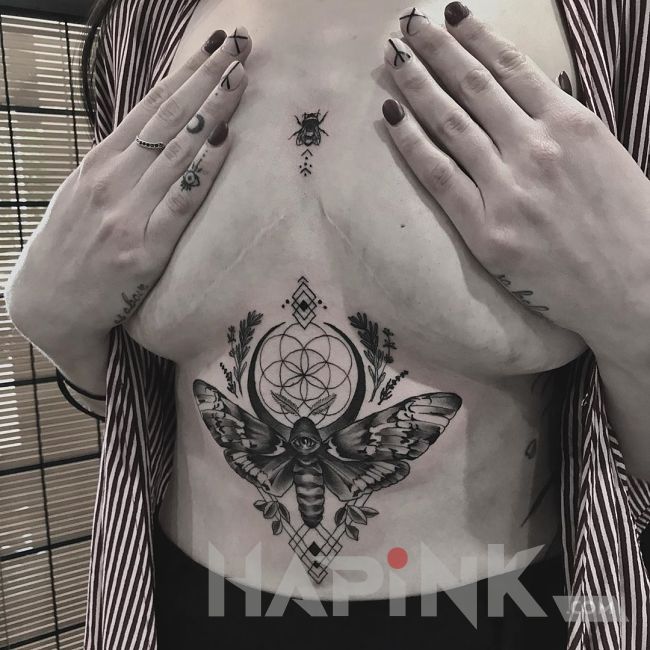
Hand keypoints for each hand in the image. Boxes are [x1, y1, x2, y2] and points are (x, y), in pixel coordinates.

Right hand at [6, 27, 251, 353]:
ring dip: (213, 112)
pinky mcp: (143, 249)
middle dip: (206, 79)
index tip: (214, 49)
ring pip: (176, 152)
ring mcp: (127, 212)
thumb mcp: (85, 195)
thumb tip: (155, 142)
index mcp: (100, 163)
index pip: (150, 107)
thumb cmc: (71, 247)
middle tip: (239, 46)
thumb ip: (119, 168)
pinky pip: (179, 203)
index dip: (185, 74)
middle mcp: (113, 180)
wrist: (48, 306)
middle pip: (168, 119)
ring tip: (240, 79)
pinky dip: (202, 172)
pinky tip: (224, 144)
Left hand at [381, 4, 649, 361]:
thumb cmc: (629, 225)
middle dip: (436, 50)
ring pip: (451, 123)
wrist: (635, 290)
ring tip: (393, 59)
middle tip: (409, 27)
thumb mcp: (606, 156)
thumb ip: (564, 127)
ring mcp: (508, 189)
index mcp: (572, 124)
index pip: (511, 66)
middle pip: (473, 86)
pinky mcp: (487, 230)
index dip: (476, 35)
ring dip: (417, 85)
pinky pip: (440, 176)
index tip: (450, 14)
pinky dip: (412, 143)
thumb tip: (526, 101)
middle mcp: (536, 147)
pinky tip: (392, 116)